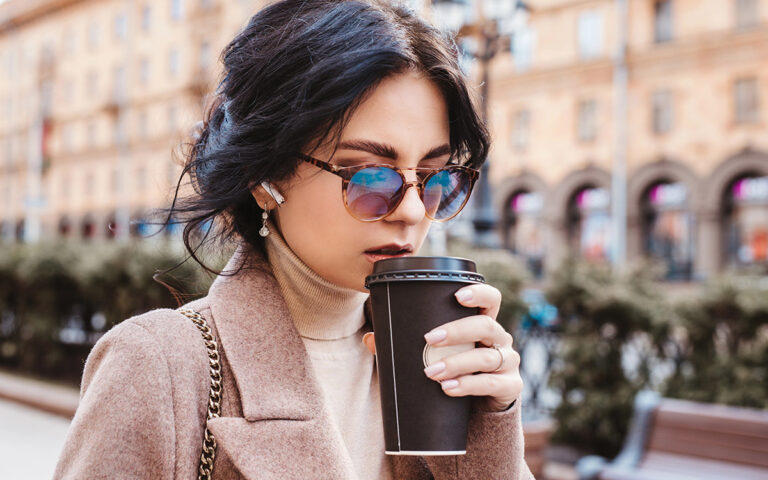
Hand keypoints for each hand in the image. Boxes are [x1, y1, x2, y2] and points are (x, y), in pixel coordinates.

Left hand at [362, 284, 522, 411]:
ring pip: (486, 357)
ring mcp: (508, 362)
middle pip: (486, 326)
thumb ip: (406, 344)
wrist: (479, 406)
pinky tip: (449, 388)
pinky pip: (491, 383)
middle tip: (429, 339)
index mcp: (483, 323)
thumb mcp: (436, 354)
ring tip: (431, 372)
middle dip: (457, 331)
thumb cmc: (455, 369)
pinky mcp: (510, 386)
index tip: (457, 295)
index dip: (478, 293)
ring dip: (457, 363)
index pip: (491, 299)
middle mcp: (500, 339)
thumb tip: (370, 338)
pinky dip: (468, 385)